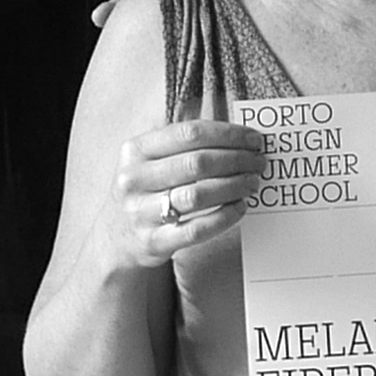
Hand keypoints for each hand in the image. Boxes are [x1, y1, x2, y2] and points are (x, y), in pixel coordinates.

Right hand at [106, 116, 267, 265]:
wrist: (116, 240)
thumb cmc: (145, 191)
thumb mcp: (148, 160)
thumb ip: (182, 145)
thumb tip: (237, 135)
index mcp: (135, 150)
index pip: (189, 133)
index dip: (227, 134)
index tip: (253, 138)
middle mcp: (134, 179)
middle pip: (197, 163)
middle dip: (237, 160)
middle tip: (259, 162)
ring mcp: (141, 212)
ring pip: (198, 195)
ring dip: (234, 187)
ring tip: (253, 182)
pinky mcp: (153, 241)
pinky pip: (197, 229)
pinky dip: (225, 217)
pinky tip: (240, 208)